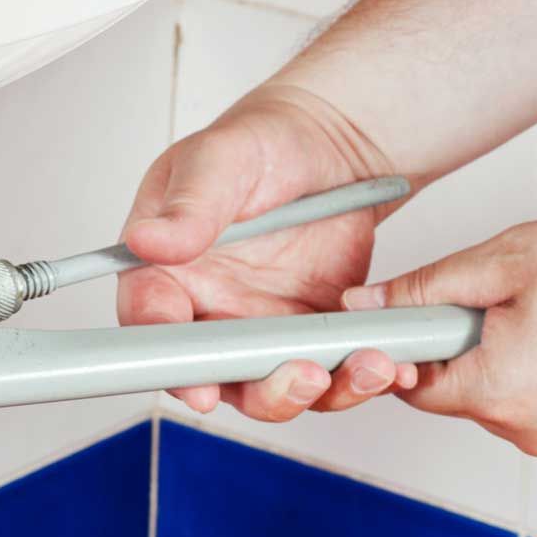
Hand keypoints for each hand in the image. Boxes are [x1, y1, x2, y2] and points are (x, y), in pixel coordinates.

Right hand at [117, 84, 411, 419]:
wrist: (327, 148)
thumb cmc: (259, 144)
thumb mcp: (219, 161)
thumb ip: (188, 206)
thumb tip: (147, 242)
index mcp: (164, 269)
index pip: (150, 323)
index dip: (170, 363)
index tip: (201, 386)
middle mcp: (204, 307)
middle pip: (213, 375)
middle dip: (259, 391)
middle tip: (301, 377)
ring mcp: (257, 325)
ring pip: (273, 387)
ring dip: (319, 392)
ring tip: (364, 366)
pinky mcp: (308, 331)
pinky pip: (328, 370)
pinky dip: (359, 376)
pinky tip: (390, 362)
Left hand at [343, 213, 536, 456]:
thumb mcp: (502, 261)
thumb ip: (421, 290)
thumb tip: (363, 306)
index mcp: (499, 391)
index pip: (411, 387)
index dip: (409, 349)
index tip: (415, 321)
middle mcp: (534, 429)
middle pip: (458, 395)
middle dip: (463, 349)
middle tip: (500, 304)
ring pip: (503, 400)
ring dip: (507, 362)